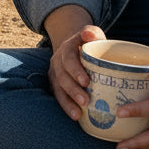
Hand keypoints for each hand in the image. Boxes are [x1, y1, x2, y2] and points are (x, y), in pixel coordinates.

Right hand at [43, 6, 104, 122]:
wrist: (75, 46)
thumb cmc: (90, 43)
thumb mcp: (93, 34)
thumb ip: (92, 32)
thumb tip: (88, 33)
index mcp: (67, 48)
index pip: (69, 58)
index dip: (75, 70)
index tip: (86, 81)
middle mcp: (58, 60)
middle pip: (62, 76)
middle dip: (72, 90)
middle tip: (85, 101)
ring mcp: (55, 73)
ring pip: (58, 88)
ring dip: (67, 102)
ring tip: (78, 114)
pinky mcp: (56, 84)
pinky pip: (58, 96)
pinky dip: (66, 106)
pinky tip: (76, 116)